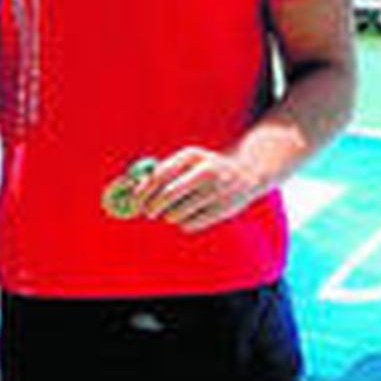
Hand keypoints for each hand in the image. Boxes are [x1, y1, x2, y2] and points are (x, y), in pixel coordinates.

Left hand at [133, 146, 270, 233]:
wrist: (247, 173)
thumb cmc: (205, 168)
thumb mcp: (188, 161)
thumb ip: (162, 171)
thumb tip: (133, 188)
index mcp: (192, 155)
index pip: (160, 174)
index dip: (143, 191)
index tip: (134, 201)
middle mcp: (206, 171)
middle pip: (167, 194)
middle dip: (152, 206)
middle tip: (148, 211)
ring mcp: (216, 191)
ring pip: (176, 213)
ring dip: (169, 215)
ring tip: (177, 208)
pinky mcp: (223, 210)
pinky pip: (189, 225)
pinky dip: (184, 223)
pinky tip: (193, 213)